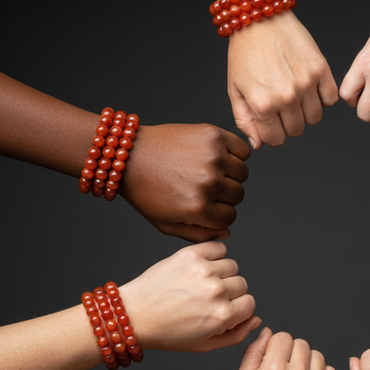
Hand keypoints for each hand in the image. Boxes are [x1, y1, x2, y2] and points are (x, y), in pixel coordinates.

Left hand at [118, 242, 258, 351]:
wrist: (133, 315)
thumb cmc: (167, 332)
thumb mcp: (205, 345)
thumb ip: (237, 335)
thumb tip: (256, 319)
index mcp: (222, 316)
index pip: (250, 303)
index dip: (237, 308)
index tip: (222, 309)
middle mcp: (216, 292)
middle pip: (242, 284)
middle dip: (229, 292)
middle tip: (206, 298)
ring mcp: (204, 270)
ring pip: (232, 266)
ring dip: (221, 273)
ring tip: (201, 283)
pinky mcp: (191, 254)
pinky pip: (219, 247)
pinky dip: (214, 254)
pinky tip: (200, 267)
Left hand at [120, 123, 249, 242]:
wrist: (127, 155)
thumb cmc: (145, 190)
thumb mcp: (167, 224)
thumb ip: (199, 234)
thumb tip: (227, 231)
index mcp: (198, 208)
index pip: (230, 218)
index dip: (217, 214)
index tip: (204, 204)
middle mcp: (208, 182)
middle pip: (238, 195)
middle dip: (224, 194)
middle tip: (203, 185)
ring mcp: (212, 157)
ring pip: (242, 173)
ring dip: (230, 174)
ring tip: (209, 170)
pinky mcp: (212, 135)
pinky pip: (243, 150)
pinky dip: (236, 154)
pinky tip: (218, 156)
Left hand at [227, 14, 337, 148]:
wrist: (260, 17)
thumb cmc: (244, 52)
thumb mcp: (235, 90)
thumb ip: (245, 121)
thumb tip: (259, 144)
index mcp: (263, 105)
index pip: (275, 140)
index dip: (272, 132)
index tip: (270, 120)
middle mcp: (286, 97)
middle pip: (296, 131)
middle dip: (288, 122)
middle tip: (281, 104)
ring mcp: (306, 84)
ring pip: (315, 118)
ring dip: (306, 111)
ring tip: (295, 94)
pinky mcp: (321, 69)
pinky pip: (330, 99)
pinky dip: (322, 97)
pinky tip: (310, 87)